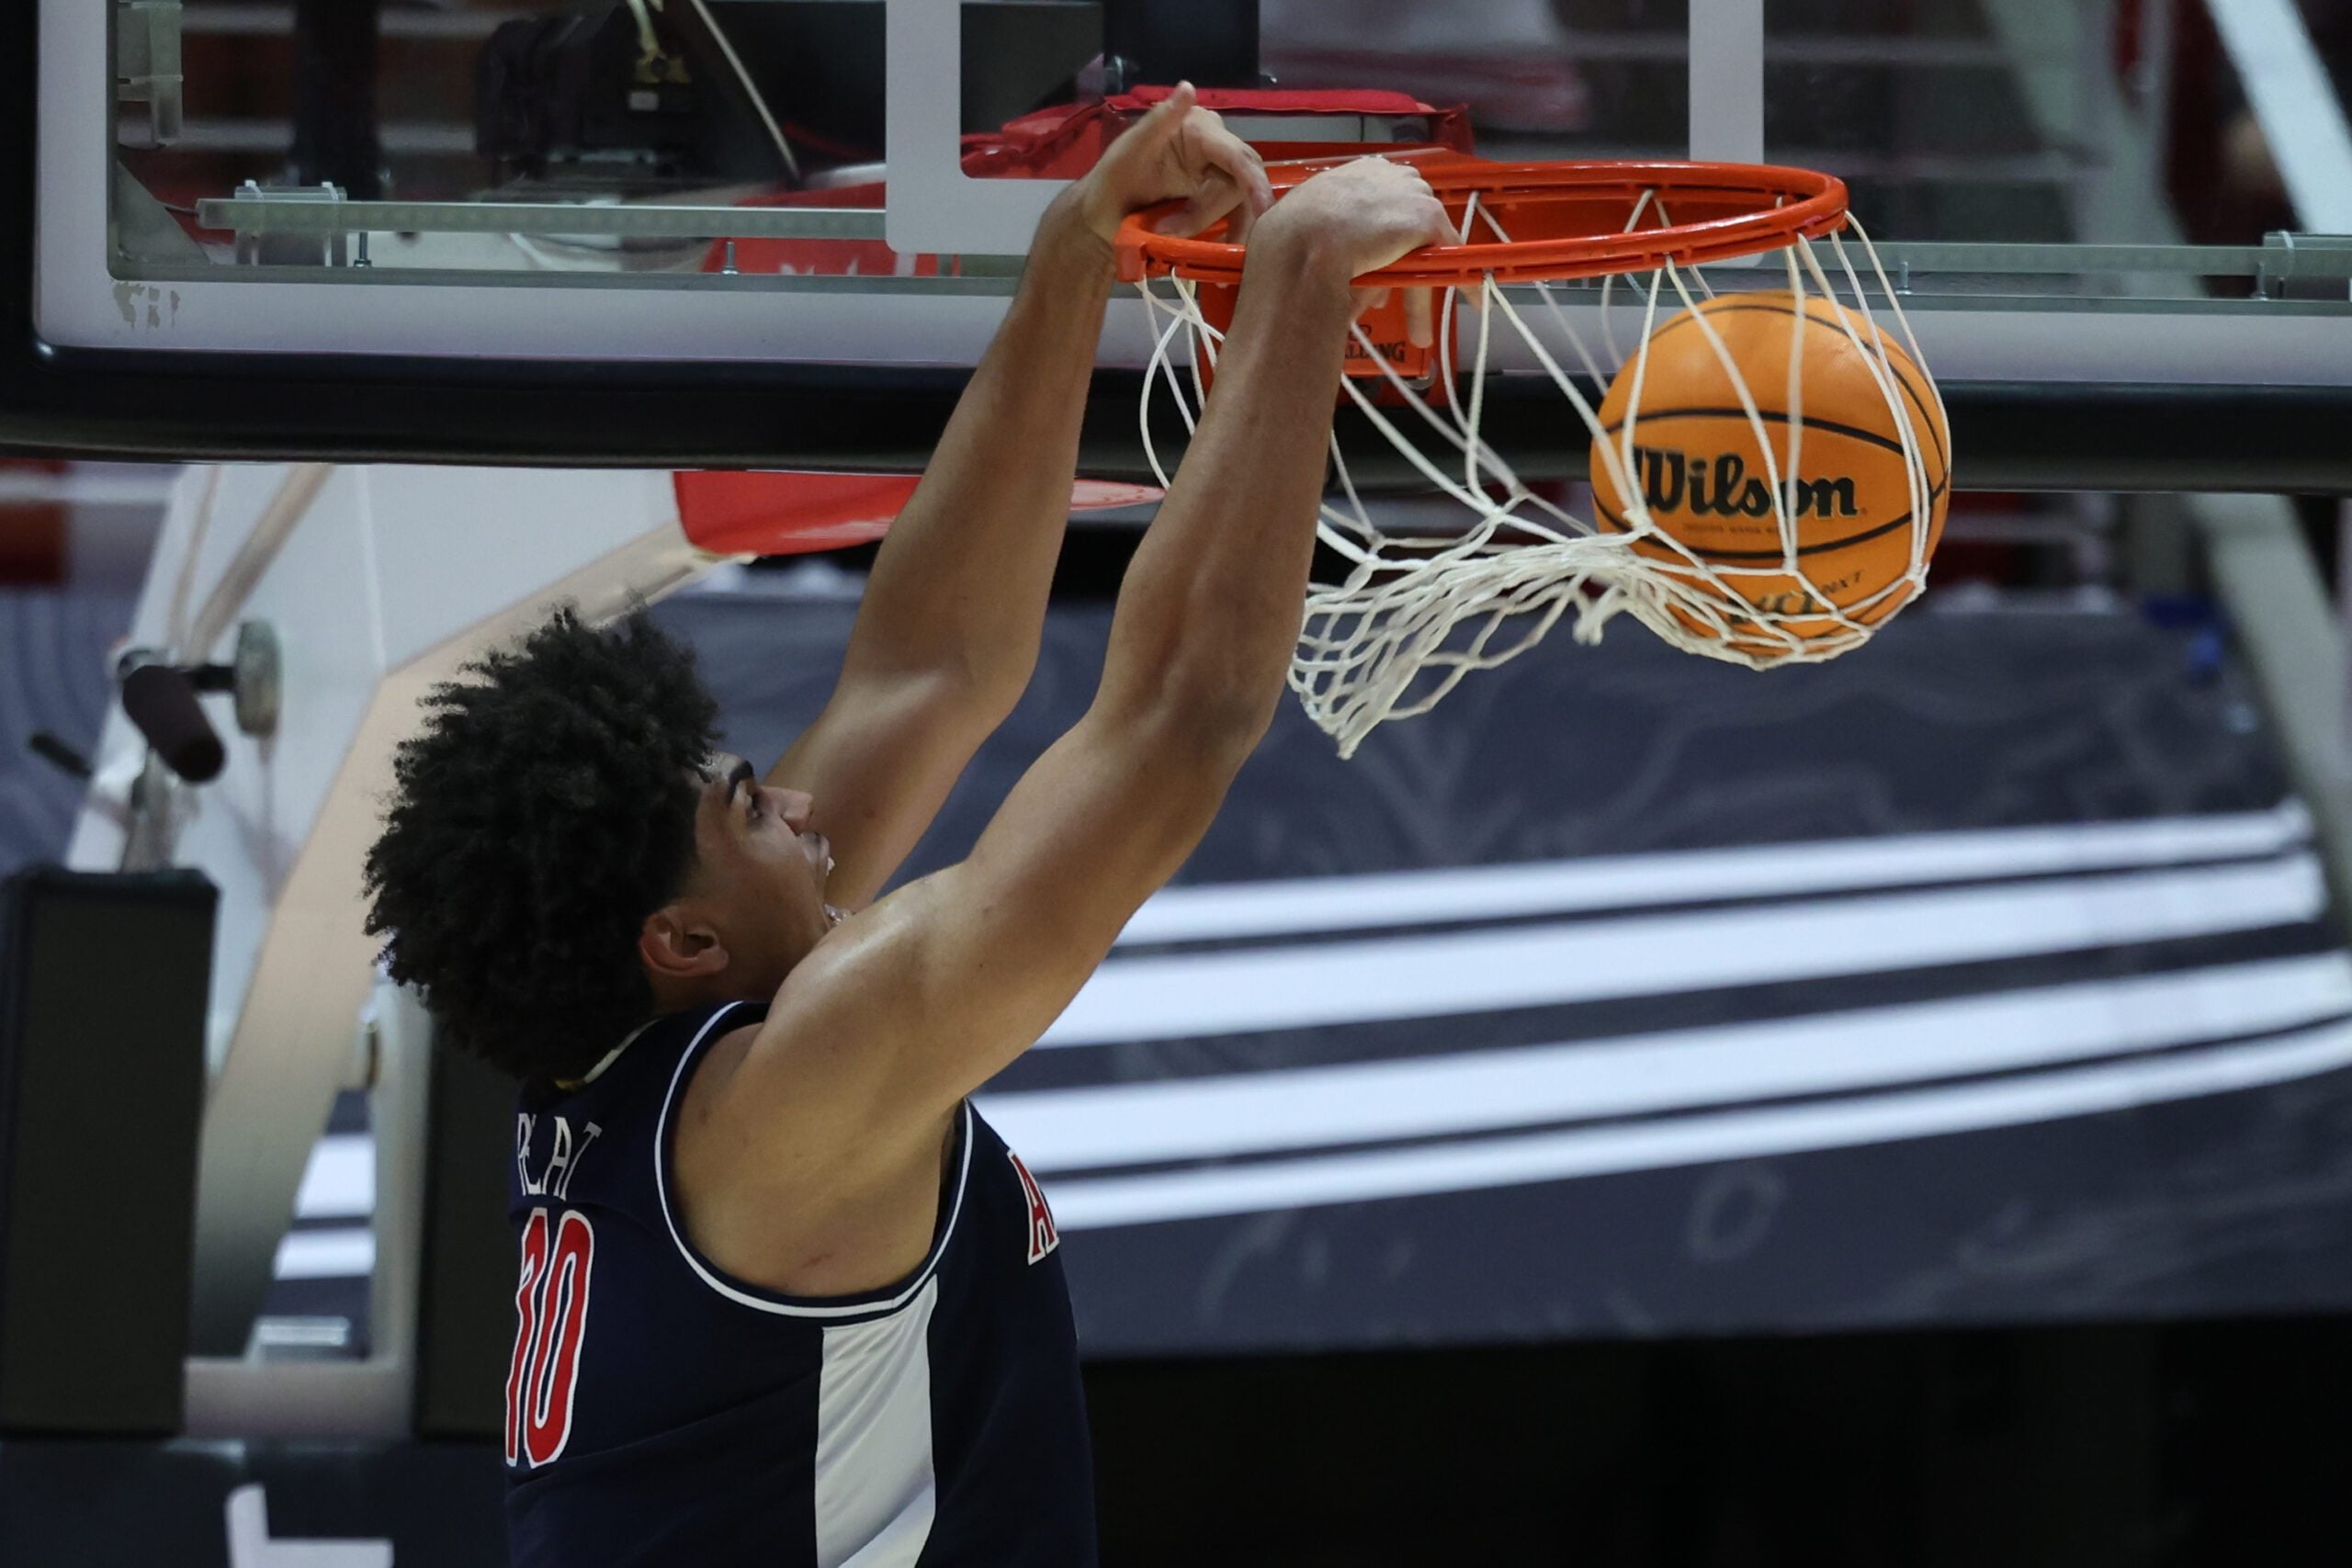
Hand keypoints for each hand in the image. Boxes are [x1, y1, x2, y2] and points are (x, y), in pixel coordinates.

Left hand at [1069, 82, 1273, 248]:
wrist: (1102, 216)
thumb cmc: (1111, 182)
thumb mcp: (1130, 152)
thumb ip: (1159, 121)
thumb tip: (1188, 88)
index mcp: (1196, 127)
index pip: (1235, 154)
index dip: (1253, 181)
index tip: (1262, 208)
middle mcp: (1213, 145)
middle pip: (1241, 180)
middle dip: (1214, 211)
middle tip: (1175, 230)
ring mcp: (1215, 170)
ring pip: (1238, 201)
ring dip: (1210, 223)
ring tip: (1171, 235)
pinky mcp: (1213, 194)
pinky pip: (1233, 214)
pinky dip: (1226, 233)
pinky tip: (1214, 250)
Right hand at [1245, 156, 1459, 346]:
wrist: (1300, 243)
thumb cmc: (1287, 242)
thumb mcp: (1303, 230)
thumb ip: (1326, 237)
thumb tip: (1343, 272)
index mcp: (1352, 173)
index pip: (1382, 198)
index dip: (1385, 236)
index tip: (1381, 264)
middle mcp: (1385, 174)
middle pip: (1409, 217)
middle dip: (1406, 258)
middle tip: (1395, 297)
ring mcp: (1408, 193)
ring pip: (1425, 242)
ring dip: (1424, 283)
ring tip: (1420, 329)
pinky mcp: (1425, 217)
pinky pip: (1451, 250)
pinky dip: (1460, 279)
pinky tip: (1468, 301)